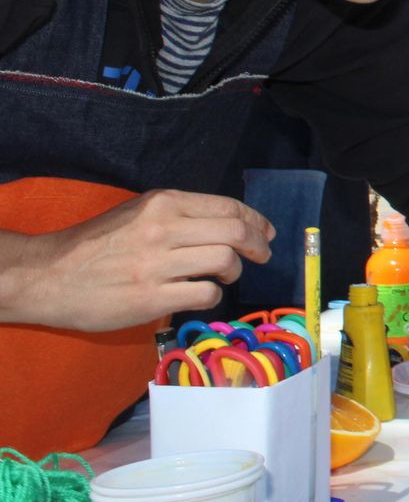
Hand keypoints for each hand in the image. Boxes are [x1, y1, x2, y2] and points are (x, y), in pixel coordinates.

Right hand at [0, 190, 274, 330]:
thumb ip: (180, 214)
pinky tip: (202, 294)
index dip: (256, 221)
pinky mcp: (151, 297)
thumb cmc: (96, 244)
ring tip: (225, 276)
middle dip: (257, 244)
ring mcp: (157, 264)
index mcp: (163, 203)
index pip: (228, 206)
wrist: (48, 275)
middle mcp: (163, 228)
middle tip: (261, 255)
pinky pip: (205, 294)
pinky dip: (213, 295)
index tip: (266, 232)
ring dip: (234, 271)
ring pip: (225, 261)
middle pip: (235, 231)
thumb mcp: (138, 212)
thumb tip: (230, 223)